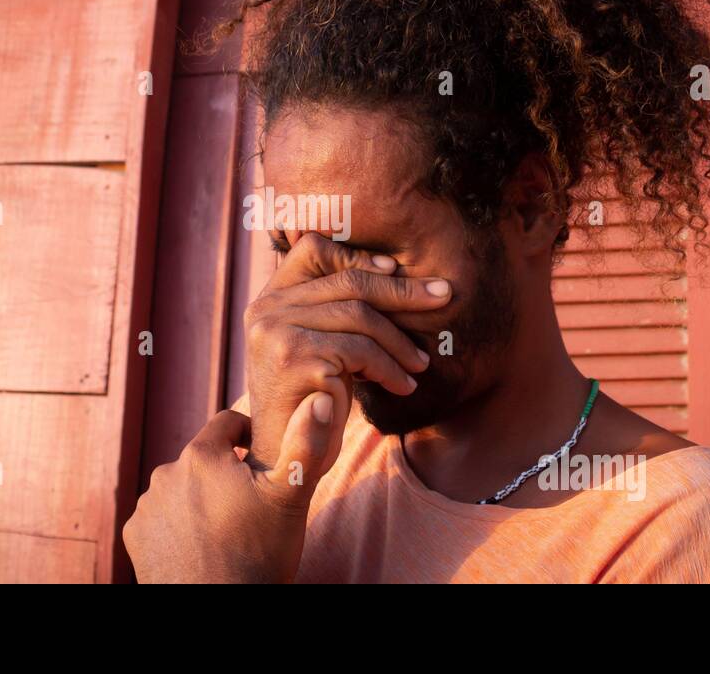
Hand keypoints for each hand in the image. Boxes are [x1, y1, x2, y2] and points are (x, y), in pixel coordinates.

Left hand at [123, 392, 339, 582]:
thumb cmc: (257, 557)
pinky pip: (161, 517)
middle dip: (225, 473)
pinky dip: (178, 525)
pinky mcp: (134, 536)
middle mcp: (165, 473)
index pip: (228, 422)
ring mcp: (146, 507)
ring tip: (225, 530)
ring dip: (200, 499)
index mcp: (202, 455)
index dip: (251, 438)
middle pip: (204, 458)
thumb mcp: (290, 500)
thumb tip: (318, 400)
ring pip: (181, 488)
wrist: (219, 614)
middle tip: (249, 506)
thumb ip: (305, 445)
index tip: (263, 465)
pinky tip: (200, 545)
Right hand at [243, 232, 450, 469]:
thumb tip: (390, 271)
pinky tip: (403, 386)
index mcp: (268, 300)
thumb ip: (333, 308)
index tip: (395, 271)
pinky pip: (361, 350)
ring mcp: (278, 333)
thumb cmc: (310, 399)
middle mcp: (266, 310)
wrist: (285, 459)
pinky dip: (391, 368)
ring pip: (360, 316)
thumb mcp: (318, 343)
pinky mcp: (297, 359)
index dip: (357, 256)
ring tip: (420, 364)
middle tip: (443, 297)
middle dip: (403, 291)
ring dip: (400, 341)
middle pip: (348, 283)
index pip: (311, 250)